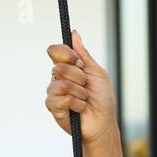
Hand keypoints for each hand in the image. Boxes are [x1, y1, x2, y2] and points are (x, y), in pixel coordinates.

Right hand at [45, 28, 117, 143]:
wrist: (103, 123)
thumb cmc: (102, 99)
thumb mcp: (97, 73)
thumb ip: (84, 54)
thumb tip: (74, 33)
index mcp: (68, 67)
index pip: (56, 51)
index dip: (67, 54)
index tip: (80, 63)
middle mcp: (58, 78)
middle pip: (60, 67)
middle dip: (79, 77)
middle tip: (86, 87)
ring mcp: (54, 92)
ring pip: (62, 84)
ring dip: (80, 93)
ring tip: (85, 100)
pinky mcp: (52, 106)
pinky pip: (62, 99)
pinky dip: (77, 104)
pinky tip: (80, 109)